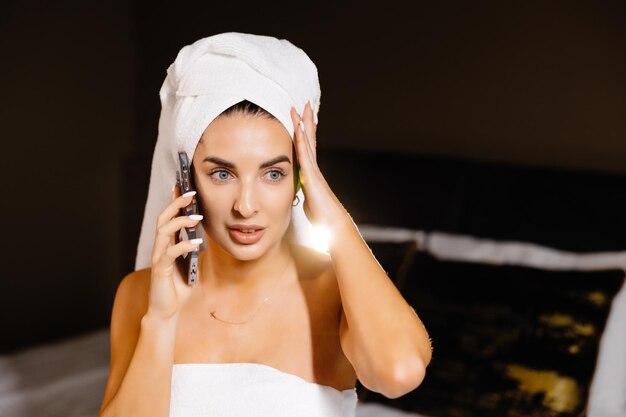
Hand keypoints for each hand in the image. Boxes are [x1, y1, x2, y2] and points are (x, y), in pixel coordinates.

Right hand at [148, 185, 202, 319]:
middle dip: (176, 204)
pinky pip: (170, 253)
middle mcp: (160, 247)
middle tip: (191, 194)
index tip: (184, 186)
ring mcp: (158, 257)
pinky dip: (183, 245)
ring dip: (180, 221)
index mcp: (167, 243)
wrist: (168, 310)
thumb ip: (192, 249)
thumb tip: (201, 233)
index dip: (175, 201)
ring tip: (196, 217)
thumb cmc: (178, 286)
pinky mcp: (159, 269)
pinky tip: (197, 242)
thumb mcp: (190, 263)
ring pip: (164, 231)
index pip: (169, 217)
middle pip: (164, 218)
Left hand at [290, 101, 345, 227]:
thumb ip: (307, 193)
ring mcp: (314, 169)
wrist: (332, 222)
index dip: (305, 133)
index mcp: (312, 173)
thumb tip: (305, 195)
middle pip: (310, 139)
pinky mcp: (311, 174)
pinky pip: (304, 153)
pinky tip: (297, 128)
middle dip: (308, 121)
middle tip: (306, 104)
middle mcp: (314, 167)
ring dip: (304, 124)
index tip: (303, 119)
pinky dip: (301, 140)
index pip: (307, 148)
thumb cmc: (322, 215)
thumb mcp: (310, 200)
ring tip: (301, 108)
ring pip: (308, 142)